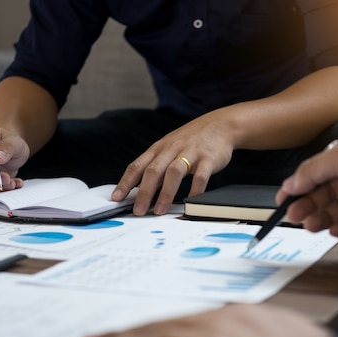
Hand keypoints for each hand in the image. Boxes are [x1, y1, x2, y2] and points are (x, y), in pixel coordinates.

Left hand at [111, 112, 234, 215]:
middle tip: (138, 211)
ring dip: (165, 193)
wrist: (221, 125)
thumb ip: (156, 166)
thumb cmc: (191, 141)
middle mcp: (172, 149)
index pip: (138, 165)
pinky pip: (200, 175)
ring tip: (159, 210)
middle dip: (144, 192)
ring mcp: (191, 152)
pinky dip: (195, 189)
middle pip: (154, 170)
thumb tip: (138, 190)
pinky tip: (190, 202)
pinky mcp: (209, 158)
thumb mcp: (169, 148)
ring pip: (174, 172)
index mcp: (159, 148)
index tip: (116, 198)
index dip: (126, 182)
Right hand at [276, 126, 337, 238]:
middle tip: (293, 215)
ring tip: (310, 224)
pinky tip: (332, 229)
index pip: (316, 174)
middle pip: (323, 195)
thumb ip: (312, 171)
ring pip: (336, 212)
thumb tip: (290, 183)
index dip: (298, 186)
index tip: (282, 200)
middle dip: (307, 205)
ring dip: (321, 218)